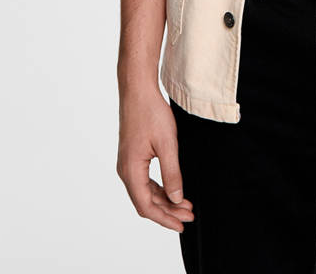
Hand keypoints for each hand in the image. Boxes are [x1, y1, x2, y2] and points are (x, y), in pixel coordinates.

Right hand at [116, 84, 194, 231]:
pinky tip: (173, 190)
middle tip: (189, 215)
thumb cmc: (151, 112)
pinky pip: (144, 181)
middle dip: (168, 211)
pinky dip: (159, 188)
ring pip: (145, 192)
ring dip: (165, 200)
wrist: (138, 90)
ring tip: (185, 205)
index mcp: (131, 170)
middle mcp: (125, 170)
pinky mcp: (132, 157)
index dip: (164, 218)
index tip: (181, 225)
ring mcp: (127, 164)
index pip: (146, 206)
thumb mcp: (167, 144)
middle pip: (146, 202)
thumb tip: (177, 198)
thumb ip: (172, 173)